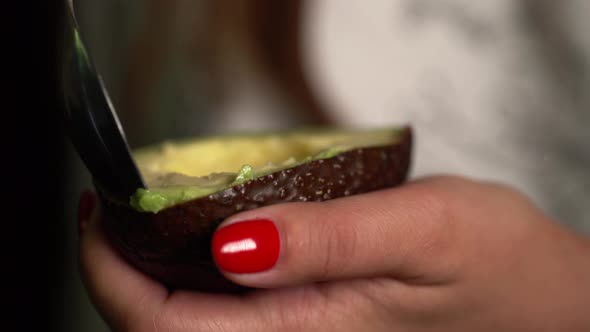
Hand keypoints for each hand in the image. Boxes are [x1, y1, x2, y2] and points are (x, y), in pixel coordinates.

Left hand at [79, 176, 589, 330]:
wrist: (540, 300)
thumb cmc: (499, 266)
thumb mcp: (425, 230)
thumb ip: (331, 239)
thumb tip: (232, 240)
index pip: (170, 330)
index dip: (114, 276)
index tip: (98, 213)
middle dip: (122, 271)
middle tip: (114, 204)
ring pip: (193, 323)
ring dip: (154, 269)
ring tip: (148, 210)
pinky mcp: (313, 325)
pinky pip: (229, 311)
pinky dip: (196, 271)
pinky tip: (204, 231)